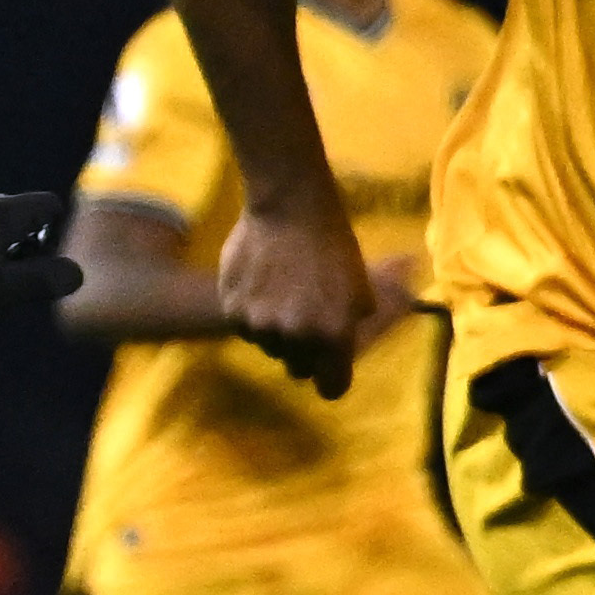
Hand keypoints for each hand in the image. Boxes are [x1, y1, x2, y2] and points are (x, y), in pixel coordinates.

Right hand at [210, 204, 379, 392]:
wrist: (289, 207)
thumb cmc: (334, 245)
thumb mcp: (361, 289)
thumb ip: (351, 326)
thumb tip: (340, 348)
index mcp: (333, 336)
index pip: (332, 387)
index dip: (332, 379)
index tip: (329, 371)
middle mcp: (295, 338)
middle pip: (298, 368)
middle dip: (305, 352)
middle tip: (305, 321)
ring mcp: (260, 326)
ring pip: (269, 346)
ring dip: (276, 330)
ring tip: (281, 294)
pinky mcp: (233, 310)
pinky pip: (244, 326)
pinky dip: (252, 312)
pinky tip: (261, 283)